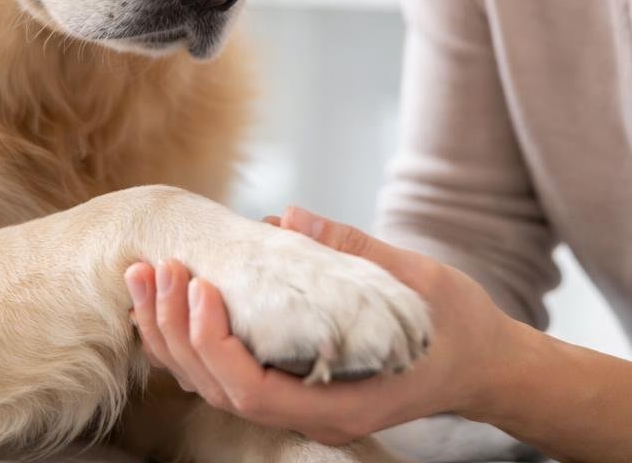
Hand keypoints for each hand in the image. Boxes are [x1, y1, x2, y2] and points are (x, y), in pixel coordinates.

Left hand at [123, 206, 520, 446]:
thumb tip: (287, 215)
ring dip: (174, 335)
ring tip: (148, 278)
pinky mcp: (296, 388)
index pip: (254, 393)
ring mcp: (303, 408)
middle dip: (178, 331)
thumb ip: (354, 251)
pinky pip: (230, 376)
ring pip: (216, 389)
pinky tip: (173, 302)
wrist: (483, 365)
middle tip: (158, 269)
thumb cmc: (458, 326)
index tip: (200, 287)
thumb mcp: (419, 279)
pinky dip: (195, 341)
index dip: (215, 343)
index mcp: (345, 402)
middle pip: (221, 392)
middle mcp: (314, 415)